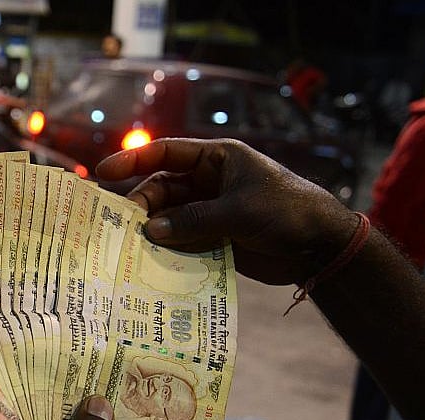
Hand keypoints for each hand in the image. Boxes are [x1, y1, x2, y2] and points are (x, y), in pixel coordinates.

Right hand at [96, 138, 357, 284]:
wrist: (321, 247)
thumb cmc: (286, 211)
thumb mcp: (238, 211)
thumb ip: (193, 220)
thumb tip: (151, 230)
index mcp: (217, 159)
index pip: (166, 153)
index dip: (133, 161)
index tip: (103, 172)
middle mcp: (209, 182)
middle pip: (163, 189)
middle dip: (142, 205)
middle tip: (120, 225)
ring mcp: (211, 211)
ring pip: (170, 218)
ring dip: (153, 231)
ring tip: (129, 246)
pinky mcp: (215, 239)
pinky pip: (183, 241)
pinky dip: (168, 251)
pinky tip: (151, 262)